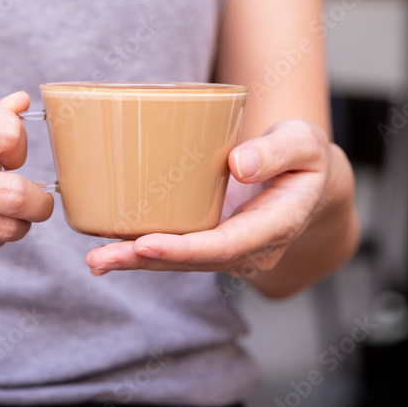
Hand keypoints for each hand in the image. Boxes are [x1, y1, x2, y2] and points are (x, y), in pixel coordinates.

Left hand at [85, 119, 349, 277]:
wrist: (311, 185)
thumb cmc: (305, 160)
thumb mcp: (303, 143)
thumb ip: (277, 151)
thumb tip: (239, 163)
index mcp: (276, 226)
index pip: (225, 245)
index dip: (184, 249)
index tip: (146, 244)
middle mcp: (251, 250)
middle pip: (193, 261)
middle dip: (145, 261)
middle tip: (101, 258)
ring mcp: (231, 253)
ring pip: (180, 263)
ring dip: (136, 262)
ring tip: (96, 259)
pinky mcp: (212, 246)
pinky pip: (177, 254)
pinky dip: (142, 253)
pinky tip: (108, 252)